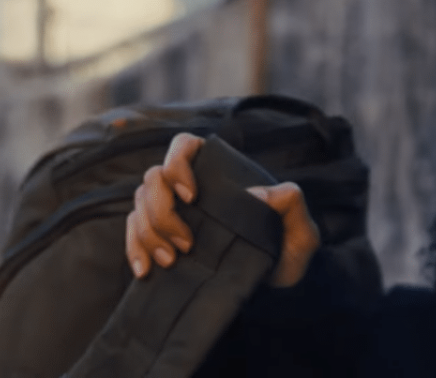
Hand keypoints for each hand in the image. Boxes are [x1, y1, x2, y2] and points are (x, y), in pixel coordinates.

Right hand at [124, 132, 321, 286]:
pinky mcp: (161, 238)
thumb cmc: (287, 254)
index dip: (178, 164)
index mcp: (222, 174)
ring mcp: (174, 212)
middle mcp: (192, 187)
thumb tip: (259, 193)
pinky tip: (146, 270)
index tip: (192, 196)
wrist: (272, 290)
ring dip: (148, 232)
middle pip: (154, 178)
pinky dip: (134, 248)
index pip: (185, 146)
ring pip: (140, 204)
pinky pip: (133, 232)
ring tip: (170, 261)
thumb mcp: (302, 234)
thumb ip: (293, 205)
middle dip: (162, 211)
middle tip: (186, 244)